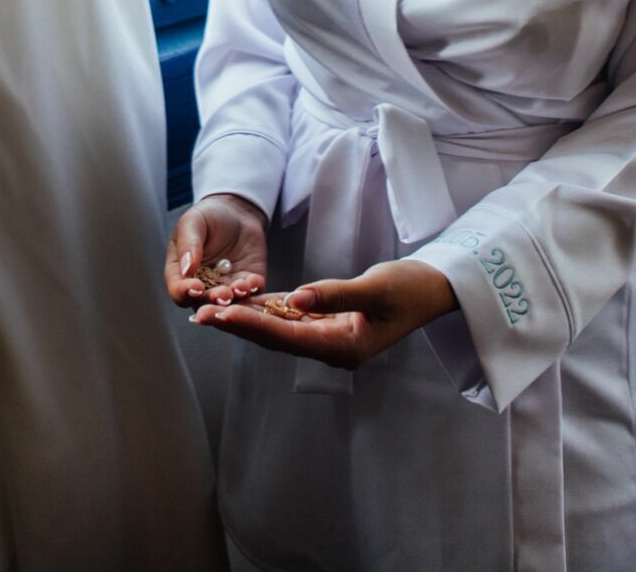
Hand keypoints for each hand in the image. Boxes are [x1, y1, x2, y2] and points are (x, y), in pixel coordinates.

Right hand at [165, 193, 268, 307]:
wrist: (236, 211)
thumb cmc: (208, 216)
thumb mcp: (193, 222)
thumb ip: (188, 244)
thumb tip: (187, 270)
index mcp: (181, 273)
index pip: (178, 291)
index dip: (184, 292)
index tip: (195, 286)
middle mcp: (202, 286)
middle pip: (203, 303)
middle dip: (213, 301)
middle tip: (222, 294)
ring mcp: (225, 288)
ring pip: (228, 305)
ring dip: (234, 301)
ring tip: (239, 288)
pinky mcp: (247, 285)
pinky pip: (250, 295)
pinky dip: (252, 291)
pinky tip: (253, 282)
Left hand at [188, 259, 457, 367]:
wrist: (435, 288)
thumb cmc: (410, 288)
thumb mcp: (376, 289)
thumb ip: (335, 294)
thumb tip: (295, 299)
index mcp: (341, 347)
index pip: (285, 336)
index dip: (250, 325)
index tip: (219, 316)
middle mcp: (330, 347)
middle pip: (275, 337)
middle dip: (238, 326)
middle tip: (200, 317)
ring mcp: (330, 337)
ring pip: (279, 329)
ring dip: (248, 320)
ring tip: (212, 311)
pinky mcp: (329, 322)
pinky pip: (292, 318)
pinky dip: (268, 310)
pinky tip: (245, 302)